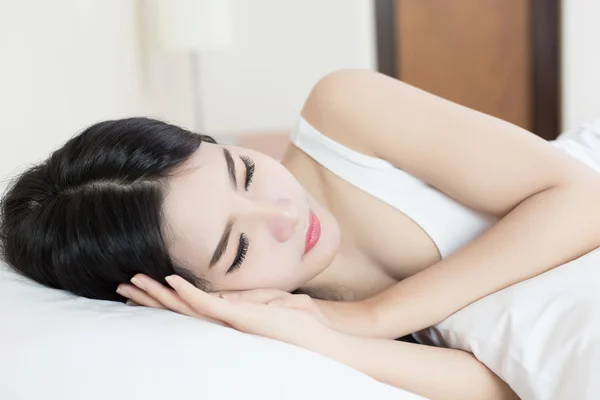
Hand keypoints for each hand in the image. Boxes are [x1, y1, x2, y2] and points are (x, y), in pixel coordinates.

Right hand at [117, 274, 344, 353]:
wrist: (323, 339)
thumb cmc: (302, 323)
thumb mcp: (275, 303)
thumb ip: (252, 299)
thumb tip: (234, 295)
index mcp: (229, 317)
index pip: (190, 307)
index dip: (165, 298)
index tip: (145, 287)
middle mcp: (224, 322)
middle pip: (178, 309)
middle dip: (149, 298)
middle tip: (121, 287)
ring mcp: (230, 321)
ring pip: (185, 308)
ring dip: (158, 294)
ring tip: (131, 283)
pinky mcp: (241, 319)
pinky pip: (208, 305)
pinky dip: (188, 293)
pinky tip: (170, 283)